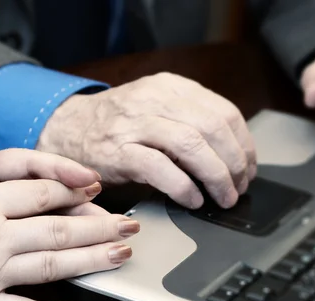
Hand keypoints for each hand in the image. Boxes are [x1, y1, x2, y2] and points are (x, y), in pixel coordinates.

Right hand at [36, 72, 256, 208]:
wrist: (65, 128)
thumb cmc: (117, 125)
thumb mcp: (156, 108)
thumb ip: (190, 121)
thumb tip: (233, 155)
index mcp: (169, 87)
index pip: (223, 111)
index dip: (244, 144)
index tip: (249, 167)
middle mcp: (154, 99)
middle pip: (212, 128)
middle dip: (234, 163)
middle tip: (239, 187)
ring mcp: (134, 124)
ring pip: (191, 145)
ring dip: (216, 176)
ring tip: (223, 196)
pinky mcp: (117, 151)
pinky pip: (160, 168)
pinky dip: (184, 187)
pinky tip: (193, 200)